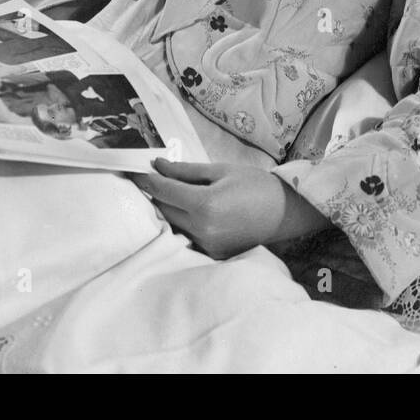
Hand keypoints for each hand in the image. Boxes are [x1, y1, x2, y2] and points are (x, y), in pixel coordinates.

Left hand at [133, 158, 329, 258]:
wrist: (285, 212)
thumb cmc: (255, 184)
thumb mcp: (220, 170)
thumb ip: (185, 171)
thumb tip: (157, 166)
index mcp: (204, 205)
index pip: (162, 191)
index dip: (145, 179)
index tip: (134, 170)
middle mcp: (202, 229)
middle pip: (163, 210)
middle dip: (155, 193)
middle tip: (150, 176)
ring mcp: (207, 244)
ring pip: (173, 224)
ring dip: (166, 208)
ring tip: (168, 191)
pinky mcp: (213, 253)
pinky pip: (188, 234)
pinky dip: (182, 221)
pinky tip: (186, 209)